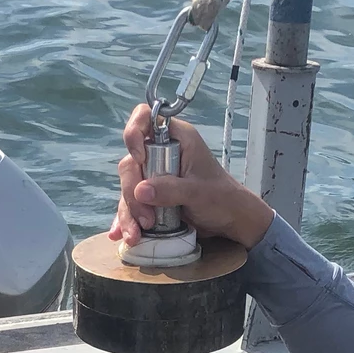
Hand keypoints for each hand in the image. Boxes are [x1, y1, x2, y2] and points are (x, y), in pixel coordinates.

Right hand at [111, 105, 275, 251]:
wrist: (230, 222)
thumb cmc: (222, 198)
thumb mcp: (198, 192)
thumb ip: (170, 189)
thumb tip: (140, 191)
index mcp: (177, 138)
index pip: (145, 118)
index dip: (135, 133)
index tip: (140, 158)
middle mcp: (161, 152)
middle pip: (131, 162)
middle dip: (132, 191)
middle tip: (146, 217)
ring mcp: (154, 175)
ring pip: (129, 187)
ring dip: (129, 212)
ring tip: (136, 235)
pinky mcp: (151, 196)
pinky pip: (131, 204)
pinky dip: (127, 220)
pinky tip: (123, 234)